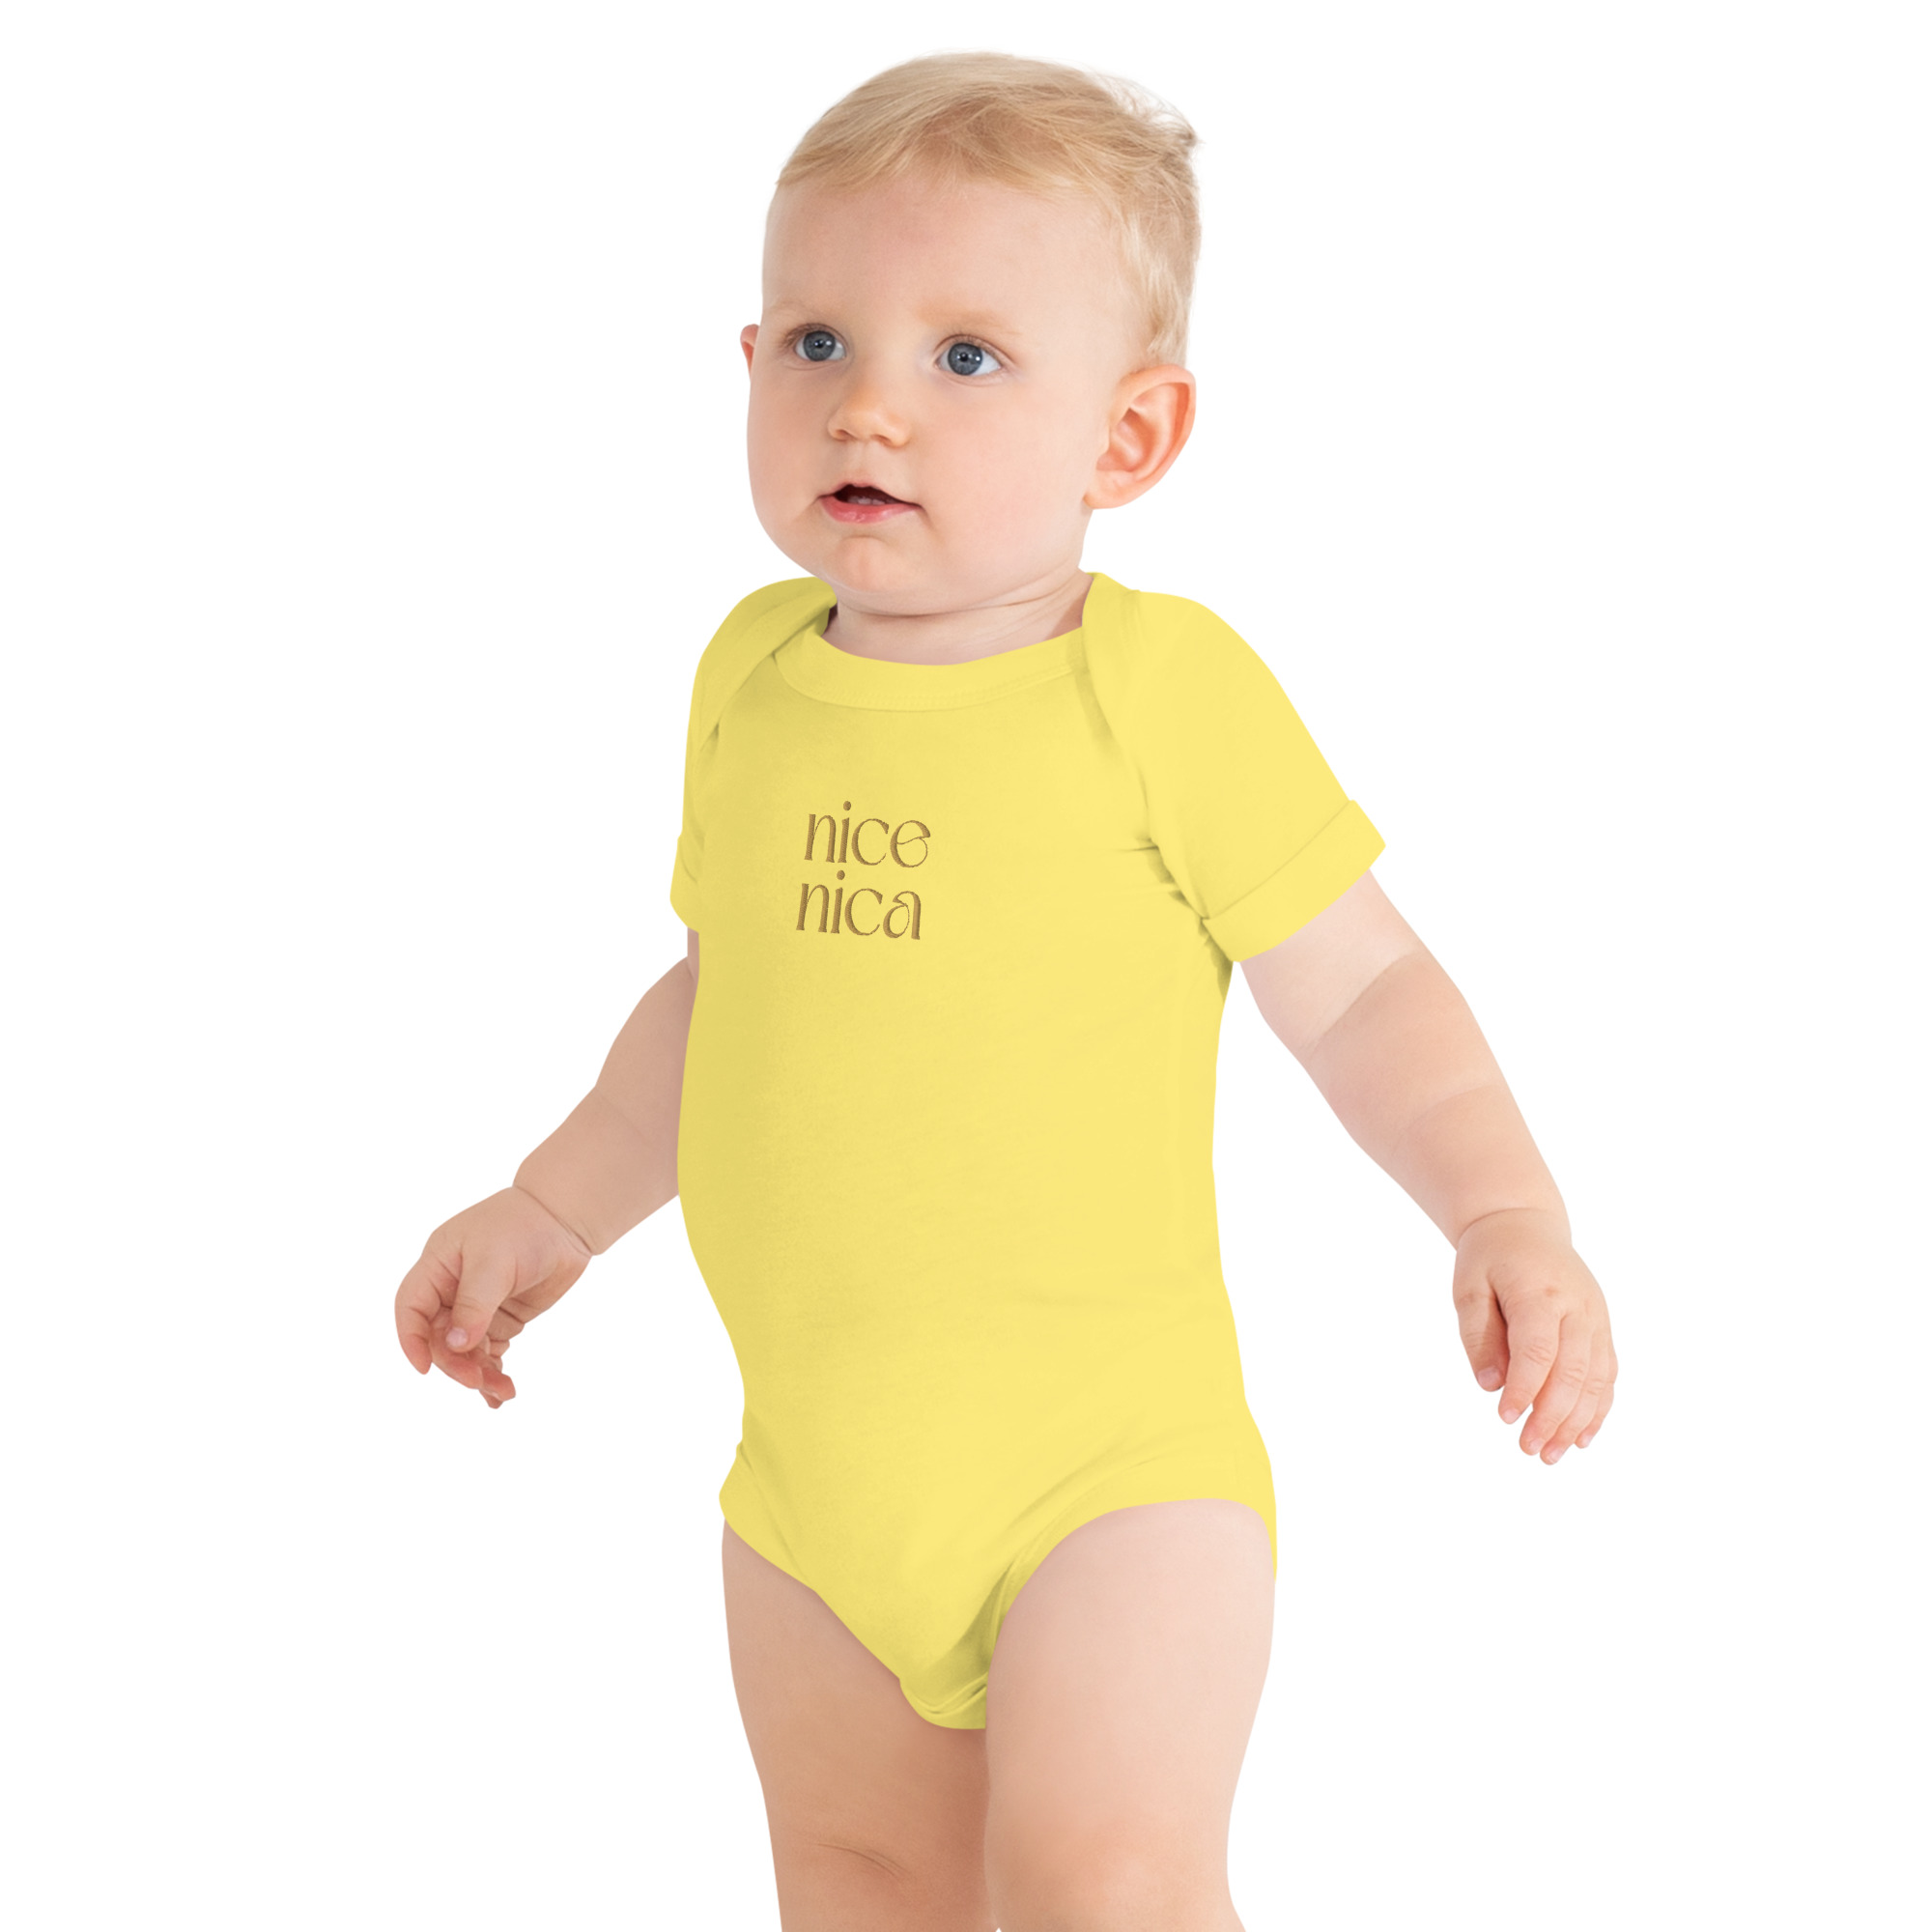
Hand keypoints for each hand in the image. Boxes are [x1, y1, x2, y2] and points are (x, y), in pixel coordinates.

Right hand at [393, 1187, 592, 1407]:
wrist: (567, 1218)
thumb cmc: (525, 1226)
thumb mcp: (494, 1262)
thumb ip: (474, 1304)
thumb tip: (456, 1345)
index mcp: (438, 1266)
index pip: (411, 1309)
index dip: (412, 1340)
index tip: (425, 1369)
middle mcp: (452, 1288)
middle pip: (440, 1337)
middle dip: (455, 1363)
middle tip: (477, 1381)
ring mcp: (477, 1305)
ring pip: (464, 1350)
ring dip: (477, 1373)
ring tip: (502, 1392)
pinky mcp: (501, 1317)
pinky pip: (488, 1351)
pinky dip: (492, 1371)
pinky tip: (500, 1394)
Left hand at [1452, 1208, 1615, 1461]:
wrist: (1524, 1224)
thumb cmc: (1489, 1258)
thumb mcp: (1469, 1287)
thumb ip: (1478, 1336)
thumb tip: (1491, 1385)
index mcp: (1540, 1292)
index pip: (1538, 1350)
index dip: (1525, 1388)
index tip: (1505, 1419)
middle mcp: (1578, 1307)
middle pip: (1572, 1371)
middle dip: (1552, 1417)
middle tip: (1528, 1450)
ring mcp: (1596, 1318)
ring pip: (1596, 1378)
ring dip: (1577, 1421)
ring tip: (1551, 1454)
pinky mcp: (1602, 1327)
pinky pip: (1607, 1373)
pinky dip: (1598, 1408)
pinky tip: (1582, 1438)